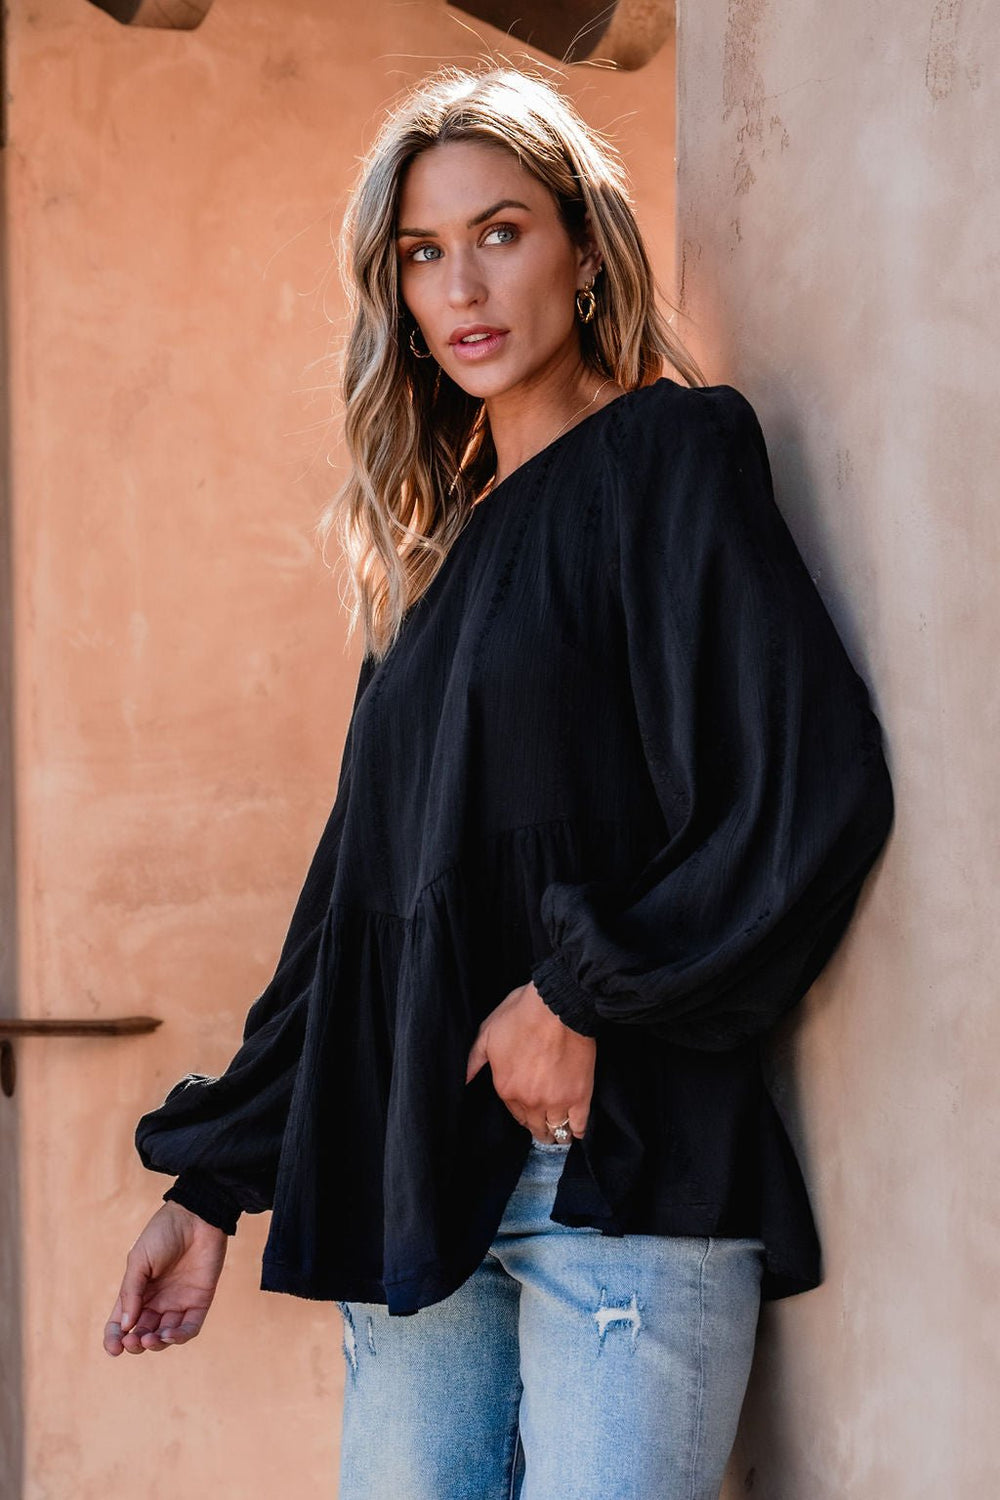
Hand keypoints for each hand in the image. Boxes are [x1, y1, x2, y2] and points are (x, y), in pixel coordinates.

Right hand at [103, 1201, 227, 1356]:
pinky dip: (179, 1337)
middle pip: (143, 1333)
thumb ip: (131, 1292)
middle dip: (136, 1344)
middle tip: (133, 1341)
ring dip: (156, 1343)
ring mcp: (178, 1302)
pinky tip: (169, 1335)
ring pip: (165, 1336)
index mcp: (138, 1291)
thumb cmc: (163, 1234)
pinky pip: (190, 1328)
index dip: (115, 1339)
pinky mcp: (199, 1301)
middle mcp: (157, 1301)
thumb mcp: (139, 1260)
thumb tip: (125, 1326)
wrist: (197, 1216)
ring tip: (151, 1338)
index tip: (114, 1349)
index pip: (122, 1323)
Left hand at [465, 981, 595, 1141]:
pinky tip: (576, 1131)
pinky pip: (579, 1125)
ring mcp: (556, 1101)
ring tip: (559, 1131)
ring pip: (556, 1130)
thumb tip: (463, 1080)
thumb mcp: (487, 1033)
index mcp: (506, 1088)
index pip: (514, 1114)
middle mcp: (530, 1101)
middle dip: (538, 1127)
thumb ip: (474, 1060)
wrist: (557, 1006)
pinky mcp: (580, 1096)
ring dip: (556, 1131)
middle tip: (543, 1125)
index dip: (521, 1113)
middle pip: (535, 1127)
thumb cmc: (522, 1014)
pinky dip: (577, 1131)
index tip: (528, 1112)